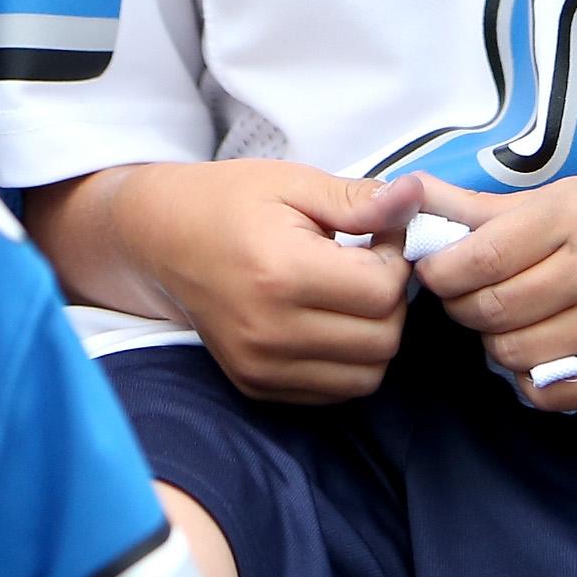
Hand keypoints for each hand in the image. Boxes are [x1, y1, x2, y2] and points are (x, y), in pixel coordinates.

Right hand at [115, 161, 417, 402]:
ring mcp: (260, 366)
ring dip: (374, 335)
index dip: (395, 258)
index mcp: (280, 273)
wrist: (160, 238)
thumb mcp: (292, 183)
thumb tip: (415, 201)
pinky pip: (333, 392)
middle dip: (390, 299)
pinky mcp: (255, 385)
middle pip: (382, 339)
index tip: (380, 234)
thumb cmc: (227, 202)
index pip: (381, 290)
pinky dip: (346, 361)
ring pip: (366, 376)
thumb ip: (357, 199)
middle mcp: (269, 331)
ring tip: (350, 293)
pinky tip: (328, 319)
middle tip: (369, 263)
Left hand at [399, 173, 576, 412]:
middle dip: (463, 307)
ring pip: (513, 354)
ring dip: (493, 341)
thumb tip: (403, 194)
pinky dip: (526, 376)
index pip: (484, 258)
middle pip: (493, 310)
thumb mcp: (548, 199)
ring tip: (507, 319)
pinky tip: (537, 346)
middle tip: (468, 296)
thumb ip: (472, 206)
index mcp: (576, 217)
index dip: (443, 272)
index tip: (435, 272)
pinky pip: (545, 391)